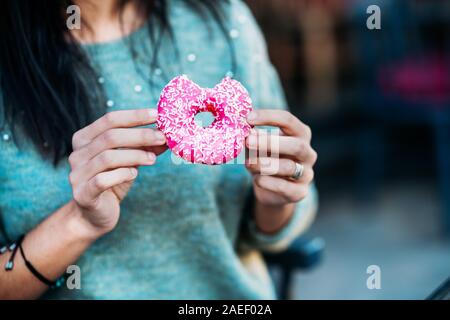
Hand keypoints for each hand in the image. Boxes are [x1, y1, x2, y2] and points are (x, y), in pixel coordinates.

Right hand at [68, 109, 166, 236]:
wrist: (96, 215)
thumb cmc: (113, 181)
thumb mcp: (130, 160)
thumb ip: (145, 147)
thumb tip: (166, 134)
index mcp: (84, 138)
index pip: (110, 119)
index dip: (135, 116)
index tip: (157, 115)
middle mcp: (76, 153)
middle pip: (110, 137)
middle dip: (140, 135)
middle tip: (162, 138)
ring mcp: (77, 174)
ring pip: (108, 157)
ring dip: (135, 155)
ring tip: (153, 159)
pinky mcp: (82, 194)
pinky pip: (103, 180)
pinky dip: (122, 174)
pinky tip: (134, 174)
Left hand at [245, 109, 316, 206]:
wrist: (272, 189)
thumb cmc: (266, 159)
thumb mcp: (257, 147)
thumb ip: (253, 139)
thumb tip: (245, 131)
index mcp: (300, 134)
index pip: (288, 120)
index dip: (268, 117)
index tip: (248, 118)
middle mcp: (308, 153)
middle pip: (296, 145)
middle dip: (270, 142)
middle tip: (248, 140)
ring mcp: (307, 173)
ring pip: (289, 167)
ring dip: (264, 164)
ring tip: (248, 163)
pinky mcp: (300, 192)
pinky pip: (285, 187)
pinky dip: (268, 182)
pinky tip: (256, 179)